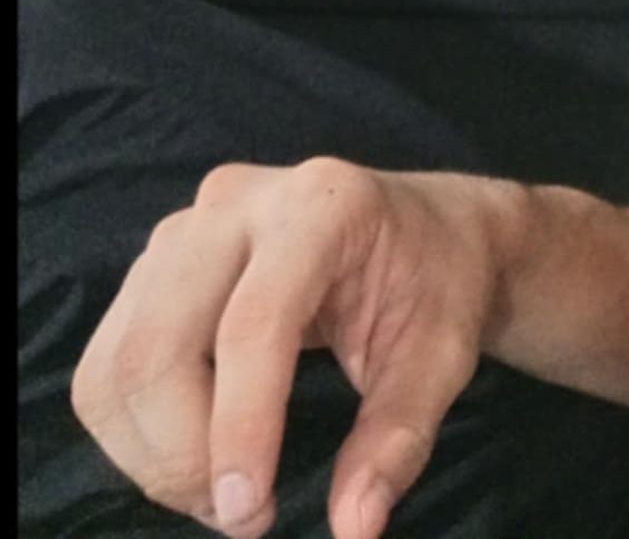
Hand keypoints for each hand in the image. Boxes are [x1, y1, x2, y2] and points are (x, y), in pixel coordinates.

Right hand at [71, 156, 509, 538]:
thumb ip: (397, 439)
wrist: (427, 227)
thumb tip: (355, 527)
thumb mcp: (440, 358)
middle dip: (182, 454)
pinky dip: (134, 432)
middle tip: (241, 514)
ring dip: (151, 452)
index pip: (253, 325)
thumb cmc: (437, 285)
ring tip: (219, 490)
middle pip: (159, 345)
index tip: (248, 514)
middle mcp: (239, 202)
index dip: (238, 428)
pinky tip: (194, 449)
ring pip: (117, 362)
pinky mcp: (154, 264)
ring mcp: (185, 229)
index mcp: (322, 205)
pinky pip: (107, 363)